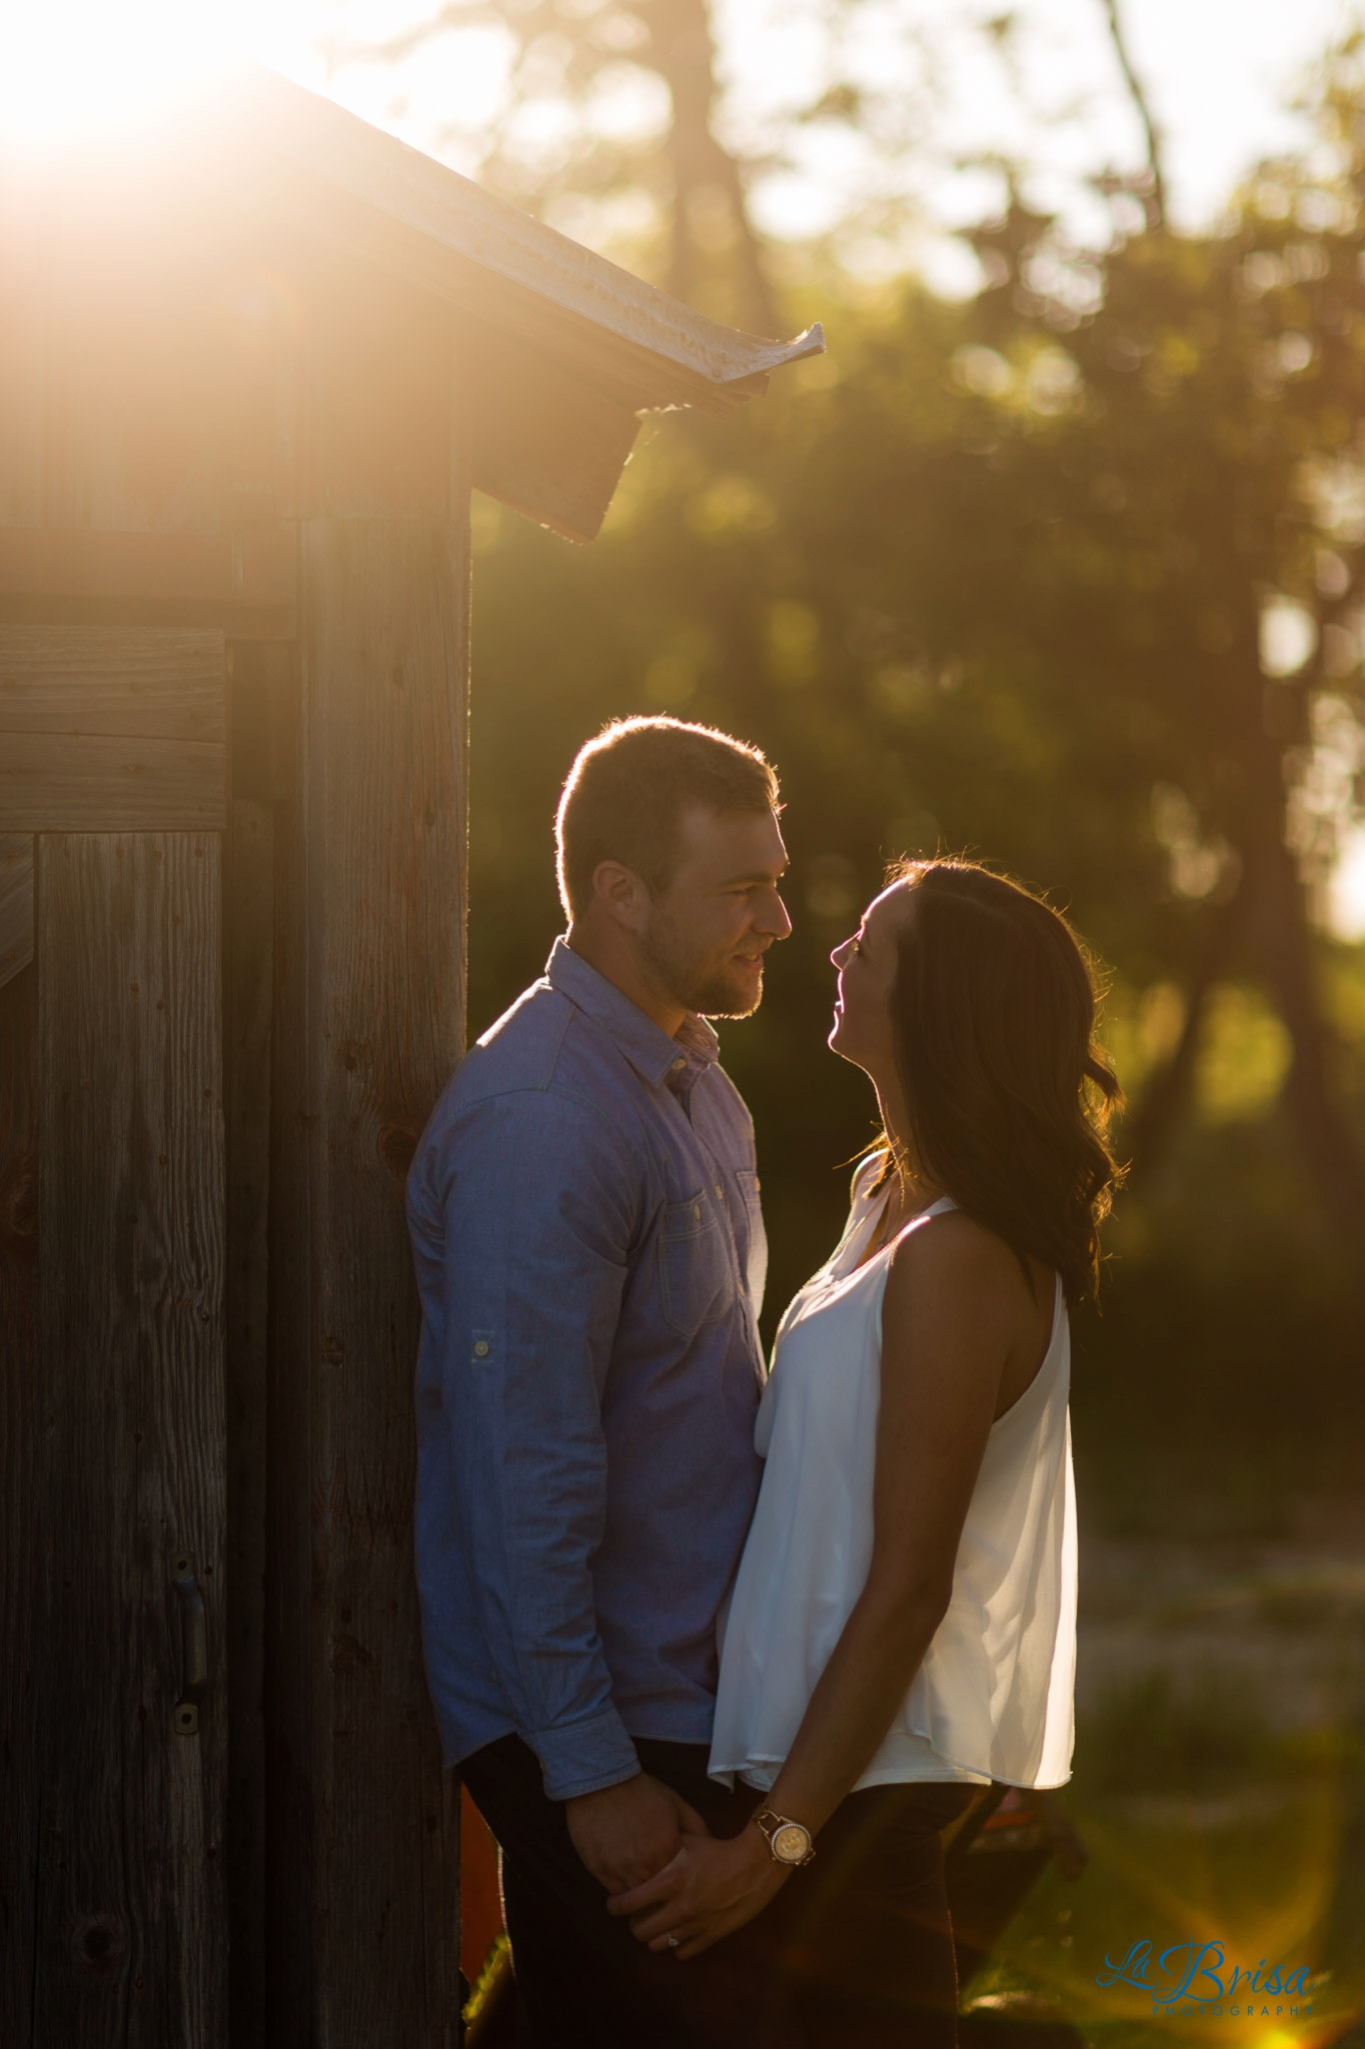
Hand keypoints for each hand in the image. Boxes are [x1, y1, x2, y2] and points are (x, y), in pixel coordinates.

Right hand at [565, 1773, 709, 1893]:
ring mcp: (622, 1869)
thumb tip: (711, 1844)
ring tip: (646, 1898)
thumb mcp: (675, 1803)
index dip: (682, 1889)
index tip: (682, 1891)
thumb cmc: (641, 1791)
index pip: (681, 1884)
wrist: (602, 1781)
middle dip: (663, 1899)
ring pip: (637, 1901)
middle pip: (660, 1897)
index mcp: (669, 1848)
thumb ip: (696, 1826)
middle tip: (665, 1900)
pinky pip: (615, 1894)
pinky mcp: (601, 1870)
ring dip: (642, 1900)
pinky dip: (622, 1893)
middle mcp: (647, 1864)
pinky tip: (626, 1885)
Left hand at [606, 1821, 787, 1958]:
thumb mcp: (686, 1840)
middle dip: (634, 1924)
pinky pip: (682, 1954)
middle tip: (637, 1915)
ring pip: (658, 1946)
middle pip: (639, 1931)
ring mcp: (695, 1924)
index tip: (613, 1904)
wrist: (755, 1863)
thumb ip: (661, 1846)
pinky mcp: (711, 1936)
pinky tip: (679, 1932)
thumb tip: (636, 1844)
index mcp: (671, 1880)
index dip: (615, 1905)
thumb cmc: (718, 1848)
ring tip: (656, 1925)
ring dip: (654, 1937)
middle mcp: (680, 1906)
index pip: (627, 1903)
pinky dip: (677, 1946)